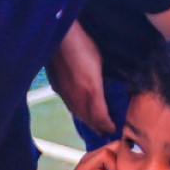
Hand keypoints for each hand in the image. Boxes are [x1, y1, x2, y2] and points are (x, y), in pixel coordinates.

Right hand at [48, 20, 113, 136]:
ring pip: (76, 113)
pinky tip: (78, 108)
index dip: (107, 126)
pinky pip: (69, 104)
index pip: (100, 117)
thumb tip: (105, 92)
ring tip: (93, 125)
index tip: (113, 130)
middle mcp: (76, 96)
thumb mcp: (99, 62)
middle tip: (104, 132)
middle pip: (87, 119)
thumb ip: (102, 82)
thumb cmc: (83, 43)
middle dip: (97, 127)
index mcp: (91, 91)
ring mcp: (64, 92)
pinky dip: (76, 110)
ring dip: (86, 120)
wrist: (58, 36)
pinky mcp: (56, 86)